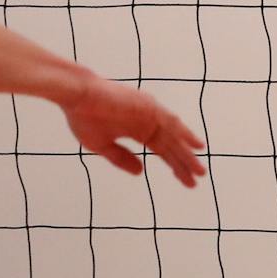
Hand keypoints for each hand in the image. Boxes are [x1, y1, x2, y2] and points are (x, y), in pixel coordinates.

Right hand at [66, 74, 206, 186]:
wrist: (76, 96)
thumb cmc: (83, 117)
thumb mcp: (102, 145)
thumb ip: (122, 158)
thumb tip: (141, 172)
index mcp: (137, 130)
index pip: (162, 151)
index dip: (175, 166)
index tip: (186, 181)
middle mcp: (147, 121)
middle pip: (171, 146)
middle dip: (185, 162)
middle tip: (200, 177)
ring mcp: (149, 113)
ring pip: (174, 135)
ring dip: (187, 151)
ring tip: (199, 169)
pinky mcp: (148, 106)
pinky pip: (170, 121)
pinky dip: (183, 132)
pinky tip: (194, 144)